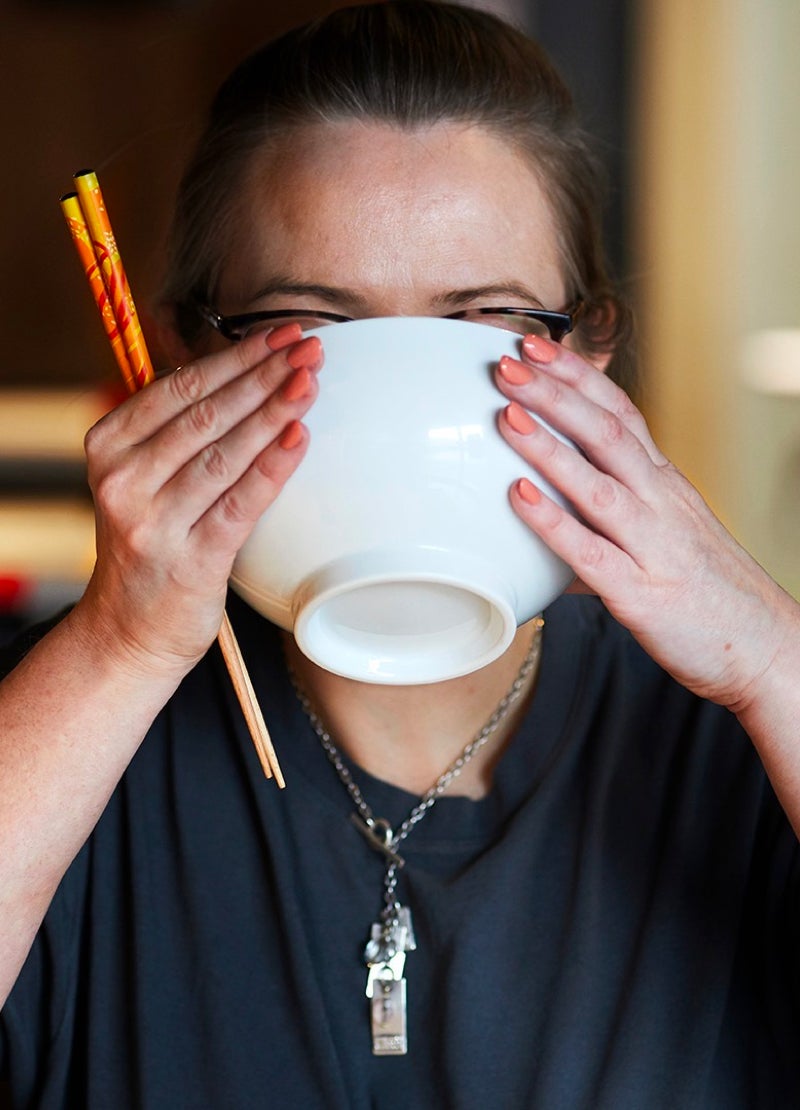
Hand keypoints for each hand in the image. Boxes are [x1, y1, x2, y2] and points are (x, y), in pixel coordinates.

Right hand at [76, 325, 322, 677]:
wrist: (129, 630)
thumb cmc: (151, 544)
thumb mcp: (141, 480)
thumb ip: (174, 432)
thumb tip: (241, 371)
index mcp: (109, 446)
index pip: (179, 386)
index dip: (235, 356)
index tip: (280, 334)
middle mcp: (124, 480)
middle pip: (206, 413)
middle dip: (264, 374)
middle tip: (310, 346)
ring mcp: (154, 522)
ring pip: (225, 453)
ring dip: (274, 411)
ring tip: (311, 381)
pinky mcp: (190, 559)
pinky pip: (241, 503)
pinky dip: (273, 466)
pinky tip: (300, 437)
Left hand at [495, 334, 794, 711]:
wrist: (768, 648)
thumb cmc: (708, 592)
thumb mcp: (664, 537)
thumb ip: (610, 519)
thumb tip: (551, 516)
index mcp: (665, 485)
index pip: (621, 413)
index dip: (577, 377)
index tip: (538, 347)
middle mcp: (662, 504)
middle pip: (606, 434)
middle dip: (555, 393)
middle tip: (510, 361)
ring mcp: (654, 546)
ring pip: (599, 485)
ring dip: (549, 446)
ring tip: (507, 414)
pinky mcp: (642, 594)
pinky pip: (592, 553)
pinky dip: (554, 523)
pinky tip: (520, 497)